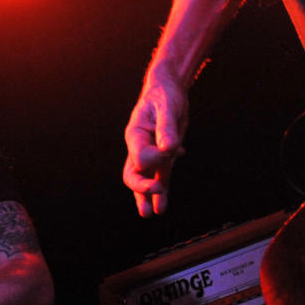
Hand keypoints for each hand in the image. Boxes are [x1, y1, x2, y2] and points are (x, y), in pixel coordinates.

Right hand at [123, 72, 187, 216]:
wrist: (168, 90)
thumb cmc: (165, 95)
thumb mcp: (167, 107)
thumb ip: (166, 128)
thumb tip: (170, 149)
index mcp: (135, 134)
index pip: (140, 156)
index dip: (156, 158)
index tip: (173, 148)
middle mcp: (139, 147)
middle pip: (132, 173)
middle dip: (142, 188)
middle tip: (156, 192)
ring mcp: (150, 153)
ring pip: (144, 180)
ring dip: (146, 196)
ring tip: (150, 214)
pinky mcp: (163, 157)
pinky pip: (159, 177)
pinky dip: (161, 190)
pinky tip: (162, 205)